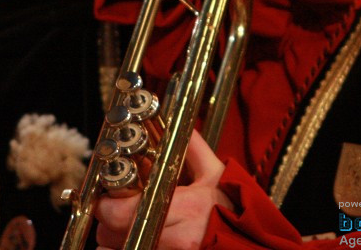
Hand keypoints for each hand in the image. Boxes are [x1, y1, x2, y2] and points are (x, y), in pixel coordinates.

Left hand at [95, 130, 233, 249]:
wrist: (252, 243)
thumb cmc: (234, 212)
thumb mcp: (217, 177)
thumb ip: (194, 149)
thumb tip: (180, 123)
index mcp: (186, 209)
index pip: (123, 212)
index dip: (108, 204)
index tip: (110, 196)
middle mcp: (175, 239)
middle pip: (113, 234)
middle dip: (110, 220)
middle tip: (119, 209)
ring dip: (116, 239)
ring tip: (128, 228)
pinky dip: (125, 249)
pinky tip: (137, 240)